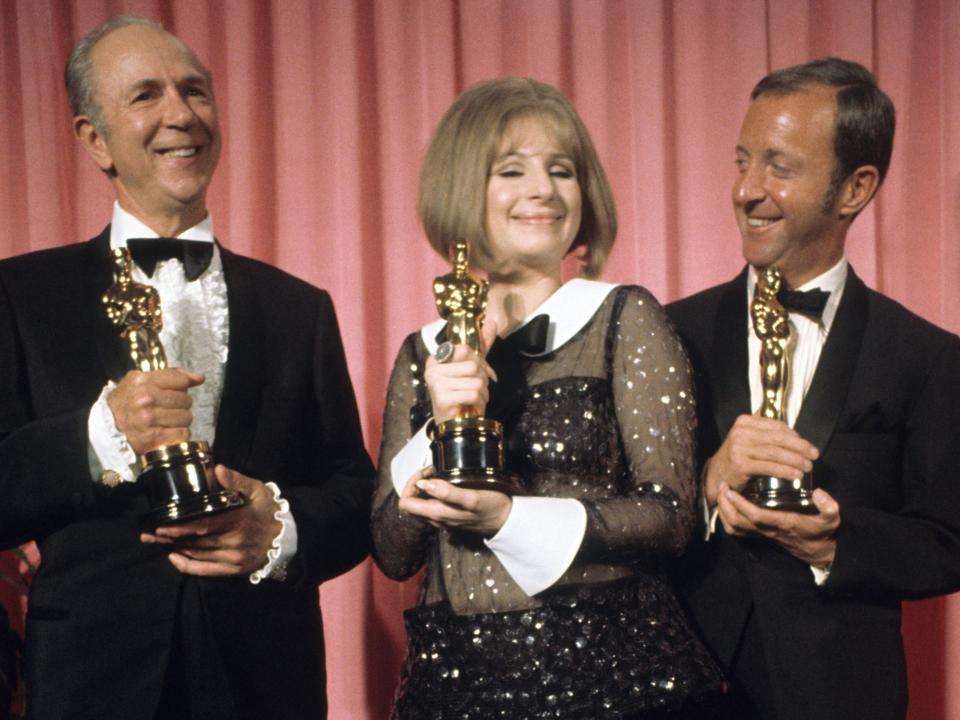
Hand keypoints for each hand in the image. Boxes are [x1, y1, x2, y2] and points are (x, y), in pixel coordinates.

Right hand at [108, 368, 203, 454]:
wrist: (106, 429)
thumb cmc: (126, 404)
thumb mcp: (140, 381)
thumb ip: (171, 375)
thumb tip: (199, 377)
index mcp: (142, 382)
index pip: (181, 380)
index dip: (182, 387)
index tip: (174, 392)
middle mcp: (145, 399)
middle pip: (186, 400)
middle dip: (180, 406)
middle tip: (166, 410)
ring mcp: (149, 419)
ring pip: (187, 417)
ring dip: (180, 421)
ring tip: (165, 422)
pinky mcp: (153, 438)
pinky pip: (183, 433)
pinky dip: (178, 435)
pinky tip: (167, 432)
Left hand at [140, 465, 281, 576]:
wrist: (285, 538)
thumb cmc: (267, 510)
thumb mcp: (257, 490)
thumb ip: (237, 480)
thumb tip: (216, 469)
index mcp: (239, 521)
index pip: (204, 525)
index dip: (180, 527)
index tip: (160, 524)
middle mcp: (235, 542)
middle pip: (196, 542)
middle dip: (169, 538)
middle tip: (147, 534)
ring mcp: (233, 559)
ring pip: (198, 555)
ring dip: (174, 549)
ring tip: (155, 542)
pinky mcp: (233, 570)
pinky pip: (205, 570)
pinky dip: (187, 566)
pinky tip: (173, 558)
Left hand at [398, 469, 511, 536]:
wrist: (506, 521)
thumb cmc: (491, 507)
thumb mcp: (471, 498)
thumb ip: (447, 492)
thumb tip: (422, 484)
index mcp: (437, 514)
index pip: (406, 503)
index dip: (411, 484)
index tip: (427, 472)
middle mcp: (436, 519)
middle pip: (410, 503)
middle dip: (416, 483)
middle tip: (432, 470)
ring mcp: (442, 519)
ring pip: (419, 504)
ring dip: (424, 486)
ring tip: (438, 474)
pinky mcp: (449, 517)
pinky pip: (430, 505)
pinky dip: (432, 492)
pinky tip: (446, 482)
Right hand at [423, 319, 497, 422]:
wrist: (454, 423)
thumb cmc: (461, 393)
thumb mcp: (470, 367)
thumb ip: (481, 346)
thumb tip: (492, 322)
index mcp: (436, 358)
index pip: (466, 349)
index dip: (478, 362)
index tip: (476, 374)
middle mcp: (432, 370)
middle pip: (473, 365)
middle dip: (482, 380)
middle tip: (476, 389)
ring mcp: (436, 384)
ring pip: (476, 381)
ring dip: (482, 393)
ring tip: (474, 399)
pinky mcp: (442, 398)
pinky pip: (473, 394)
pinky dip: (478, 402)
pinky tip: (471, 406)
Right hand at [704, 414, 818, 505]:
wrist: (716, 475)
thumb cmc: (737, 457)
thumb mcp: (747, 438)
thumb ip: (764, 431)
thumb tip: (793, 432)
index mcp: (744, 421)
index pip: (777, 425)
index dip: (795, 436)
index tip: (807, 445)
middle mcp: (740, 432)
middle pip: (778, 438)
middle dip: (801, 447)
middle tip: (814, 455)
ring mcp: (739, 448)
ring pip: (776, 453)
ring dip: (796, 460)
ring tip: (807, 467)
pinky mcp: (740, 464)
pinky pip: (769, 467)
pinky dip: (785, 471)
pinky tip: (795, 475)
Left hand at [717, 483, 839, 566]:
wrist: (817, 551)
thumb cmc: (821, 532)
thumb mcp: (831, 519)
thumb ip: (829, 507)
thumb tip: (819, 492)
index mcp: (782, 523)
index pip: (756, 515)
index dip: (740, 504)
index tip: (731, 489)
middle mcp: (768, 530)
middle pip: (737, 522)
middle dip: (725, 505)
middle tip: (722, 486)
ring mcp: (761, 534)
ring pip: (734, 528)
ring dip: (723, 511)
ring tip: (721, 493)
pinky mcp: (759, 535)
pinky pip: (737, 530)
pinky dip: (727, 519)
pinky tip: (727, 505)